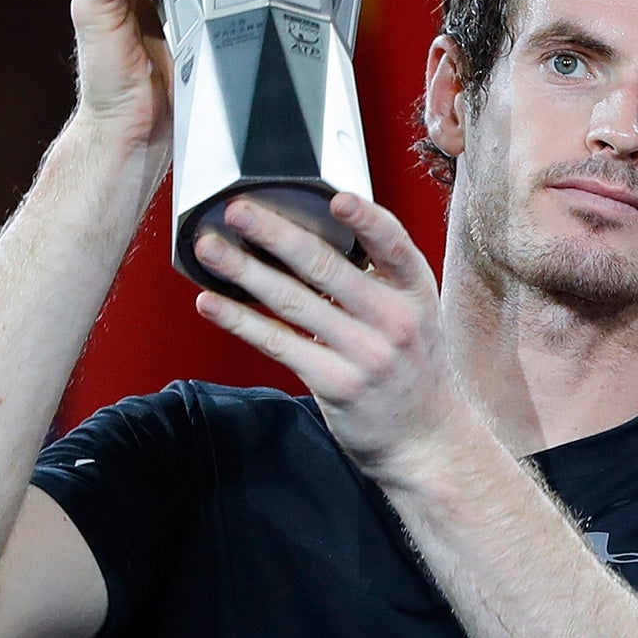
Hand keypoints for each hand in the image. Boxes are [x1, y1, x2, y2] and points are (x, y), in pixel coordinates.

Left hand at [191, 193, 467, 481]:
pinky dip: (240, 320)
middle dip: (276, 235)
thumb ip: (377, 279)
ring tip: (211, 249)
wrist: (426, 439)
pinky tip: (212, 303)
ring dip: (245, 272)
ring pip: (293, 302)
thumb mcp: (414, 313)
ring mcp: (365, 354)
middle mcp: (394, 320)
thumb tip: (312, 235)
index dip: (365, 219)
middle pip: (327, 268)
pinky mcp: (335, 383)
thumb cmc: (411, 366)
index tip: (334, 198)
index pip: (393, 244)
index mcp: (415, 291)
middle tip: (239, 211)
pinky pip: (278, 344)